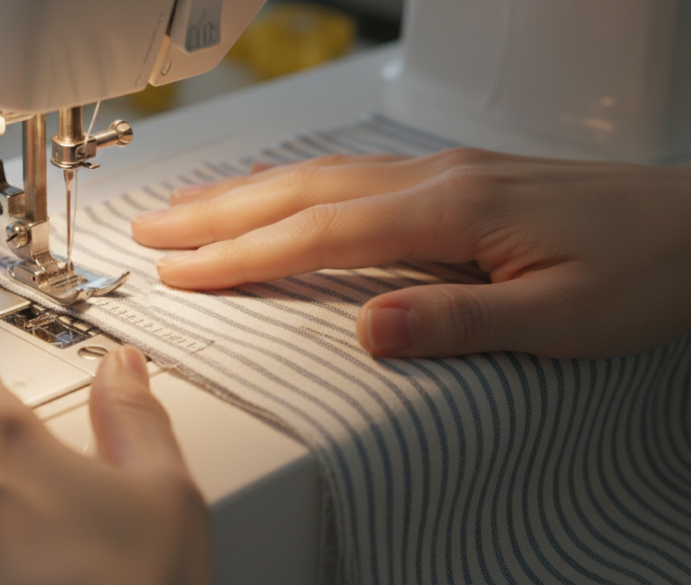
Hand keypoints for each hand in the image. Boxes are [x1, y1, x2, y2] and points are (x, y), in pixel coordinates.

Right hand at [131, 149, 690, 357]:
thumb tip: (368, 331)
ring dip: (245, 192)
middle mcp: (435, 180)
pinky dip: (296, 184)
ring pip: (319, 176)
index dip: (242, 254)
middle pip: (300, 191)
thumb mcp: (565, 318)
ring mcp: (442, 172)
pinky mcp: (455, 178)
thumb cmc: (648, 270)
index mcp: (452, 211)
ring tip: (188, 206)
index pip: (318, 234)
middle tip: (150, 227)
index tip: (180, 269)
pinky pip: (350, 176)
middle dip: (217, 211)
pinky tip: (279, 193)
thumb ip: (462, 322)